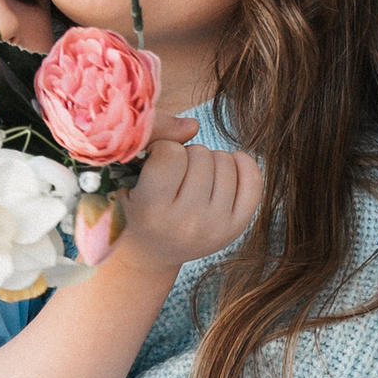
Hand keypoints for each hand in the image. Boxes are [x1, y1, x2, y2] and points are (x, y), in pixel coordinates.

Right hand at [115, 135, 263, 272]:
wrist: (149, 253)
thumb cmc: (134, 206)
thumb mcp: (125, 176)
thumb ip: (151, 139)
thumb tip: (194, 124)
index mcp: (151, 211)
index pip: (170, 153)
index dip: (162, 149)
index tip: (154, 164)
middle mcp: (186, 223)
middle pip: (200, 154)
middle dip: (186, 156)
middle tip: (174, 176)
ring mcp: (215, 227)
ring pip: (225, 161)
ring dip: (208, 161)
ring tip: (191, 179)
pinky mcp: (236, 227)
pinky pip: (253, 178)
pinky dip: (239, 164)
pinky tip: (223, 169)